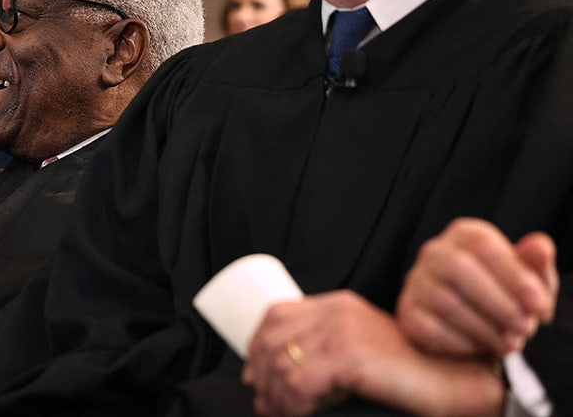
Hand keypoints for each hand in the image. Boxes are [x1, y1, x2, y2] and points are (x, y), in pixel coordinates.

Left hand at [242, 291, 503, 416]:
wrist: (456, 383)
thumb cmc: (411, 377)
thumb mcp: (362, 353)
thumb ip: (329, 353)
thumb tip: (276, 380)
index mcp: (337, 305)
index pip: (276, 315)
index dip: (257, 347)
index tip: (255, 377)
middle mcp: (336, 311)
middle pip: (272, 340)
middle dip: (262, 378)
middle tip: (267, 406)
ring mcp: (342, 330)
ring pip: (280, 364)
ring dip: (275, 397)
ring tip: (282, 415)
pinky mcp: (348, 355)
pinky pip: (298, 383)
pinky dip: (291, 405)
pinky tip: (299, 415)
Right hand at [398, 218, 557, 356]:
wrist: (478, 326)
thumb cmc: (505, 297)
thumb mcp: (530, 281)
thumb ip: (536, 264)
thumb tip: (540, 248)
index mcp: (465, 235)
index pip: (482, 244)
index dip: (513, 274)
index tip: (538, 303)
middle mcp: (435, 253)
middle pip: (458, 268)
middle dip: (498, 303)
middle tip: (524, 327)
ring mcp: (416, 282)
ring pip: (444, 301)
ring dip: (484, 327)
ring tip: (509, 342)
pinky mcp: (408, 313)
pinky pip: (429, 328)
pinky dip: (461, 342)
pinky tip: (480, 346)